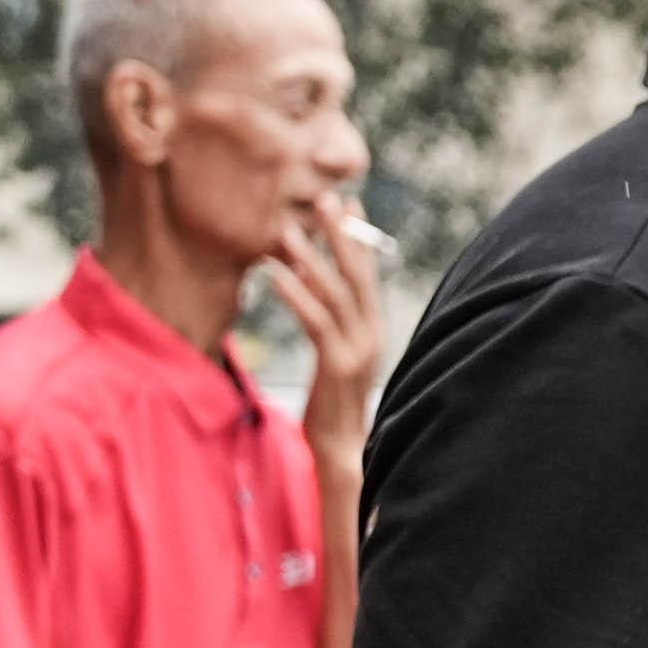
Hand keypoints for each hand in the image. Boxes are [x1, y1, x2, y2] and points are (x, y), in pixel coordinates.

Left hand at [266, 190, 391, 431]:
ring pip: (336, 294)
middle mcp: (371, 334)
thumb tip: (308, 281)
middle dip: (342, 234)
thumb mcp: (330, 353)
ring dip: (312, 258)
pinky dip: (296, 293)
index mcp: (372, 329)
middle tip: (325, 198)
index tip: (349, 203)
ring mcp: (358, 350)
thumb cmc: (330, 404)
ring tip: (289, 229)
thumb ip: (325, 318)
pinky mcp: (337, 365)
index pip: (368, 275)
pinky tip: (274, 272)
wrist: (342, 450)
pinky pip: (315, 321)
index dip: (359, 238)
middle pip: (358, 275)